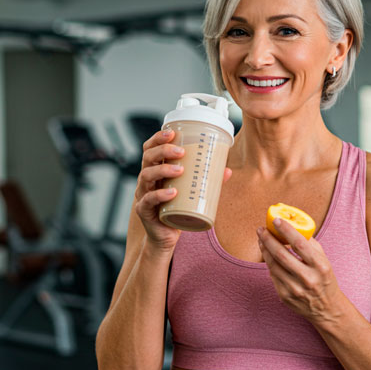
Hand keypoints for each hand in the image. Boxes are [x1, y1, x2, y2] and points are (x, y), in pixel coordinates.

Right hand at [134, 129, 231, 253]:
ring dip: (163, 169)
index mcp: (155, 170)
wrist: (165, 236)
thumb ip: (208, 181)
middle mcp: (147, 180)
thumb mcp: (191, 192)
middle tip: (180, 150)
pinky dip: (159, 195)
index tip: (172, 132)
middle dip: (162, 149)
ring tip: (180, 169)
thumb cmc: (177, 210)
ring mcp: (143, 194)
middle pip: (147, 157)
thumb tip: (227, 170)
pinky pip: (148, 200)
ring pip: (146, 176)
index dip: (158, 138)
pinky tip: (172, 193)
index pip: (150, 148)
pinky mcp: (144, 210)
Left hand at [257, 218, 344, 325]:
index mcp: (320, 266)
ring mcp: (295, 289)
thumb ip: (310, 244)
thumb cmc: (324, 278)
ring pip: (273, 265)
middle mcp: (308, 278)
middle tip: (261, 229)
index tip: (276, 220)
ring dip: (264, 250)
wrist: (327, 308)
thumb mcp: (324, 260)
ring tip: (261, 240)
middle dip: (268, 239)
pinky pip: (272, 276)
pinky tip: (267, 255)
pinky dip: (269, 263)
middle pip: (281, 254)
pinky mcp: (285, 296)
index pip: (300, 244)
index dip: (286, 230)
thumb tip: (292, 226)